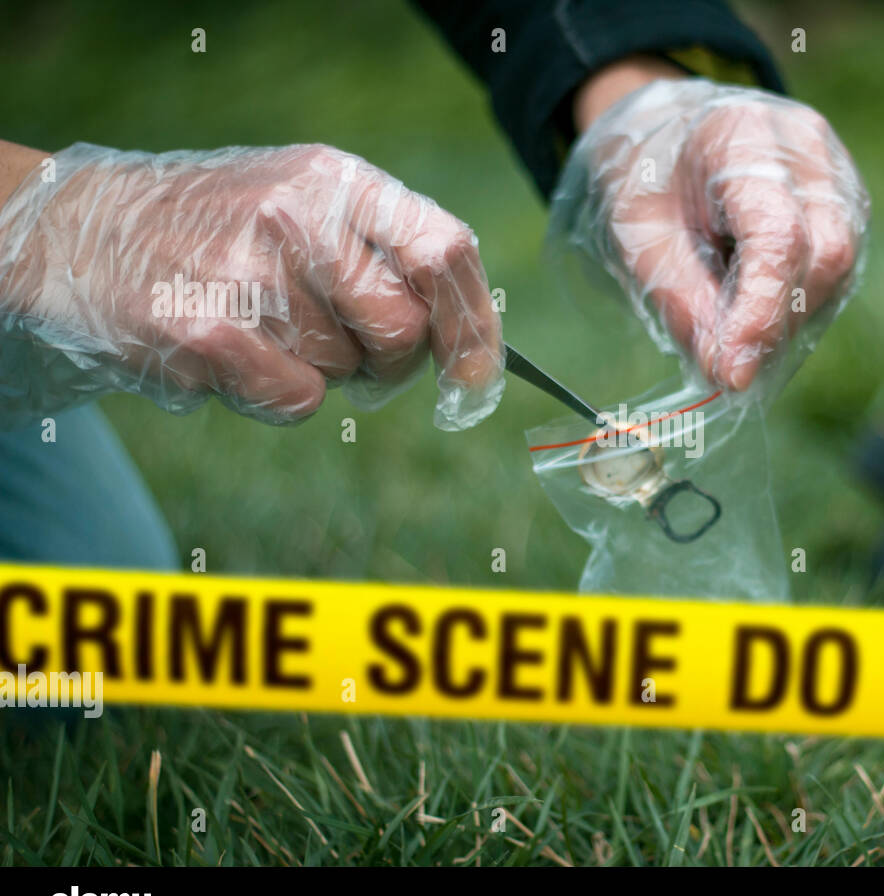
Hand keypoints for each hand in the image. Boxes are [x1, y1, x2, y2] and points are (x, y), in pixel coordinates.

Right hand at [0, 142, 502, 429]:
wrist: (83, 232)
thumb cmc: (223, 231)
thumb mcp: (307, 204)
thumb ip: (389, 255)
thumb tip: (474, 350)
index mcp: (335, 180)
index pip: (444, 250)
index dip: (474, 324)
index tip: (474, 374)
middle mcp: (296, 217)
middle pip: (405, 328)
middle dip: (391, 360)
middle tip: (347, 347)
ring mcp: (247, 275)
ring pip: (348, 373)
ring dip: (320, 370)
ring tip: (261, 326)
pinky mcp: (206, 335)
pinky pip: (299, 401)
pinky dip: (277, 395)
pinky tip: (233, 356)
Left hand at [562, 68, 868, 393]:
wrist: (662, 128)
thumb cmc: (643, 175)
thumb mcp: (635, 237)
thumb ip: (682, 302)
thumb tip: (727, 372)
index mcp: (745, 136)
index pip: (779, 236)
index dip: (762, 315)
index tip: (735, 374)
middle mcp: (807, 147)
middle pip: (824, 254)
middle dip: (777, 324)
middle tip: (726, 365)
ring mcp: (835, 171)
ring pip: (838, 269)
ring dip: (788, 319)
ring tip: (734, 335)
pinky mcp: (844, 200)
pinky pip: (835, 269)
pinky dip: (796, 304)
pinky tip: (756, 312)